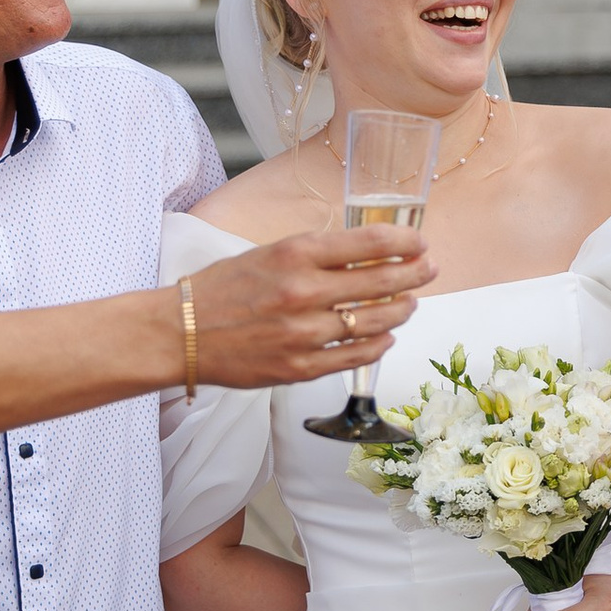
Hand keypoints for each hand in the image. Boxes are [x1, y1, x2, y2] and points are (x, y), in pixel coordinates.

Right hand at [186, 226, 436, 388]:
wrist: (180, 333)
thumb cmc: (221, 289)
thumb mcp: (268, 253)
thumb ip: (314, 254)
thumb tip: (364, 255)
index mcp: (295, 255)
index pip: (369, 244)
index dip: (405, 243)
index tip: (420, 243)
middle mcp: (303, 292)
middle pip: (382, 283)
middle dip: (414, 275)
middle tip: (429, 270)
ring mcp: (304, 334)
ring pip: (375, 322)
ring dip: (400, 311)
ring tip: (409, 303)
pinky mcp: (300, 367)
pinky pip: (355, 357)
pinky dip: (378, 346)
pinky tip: (387, 337)